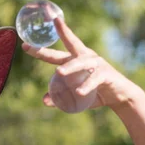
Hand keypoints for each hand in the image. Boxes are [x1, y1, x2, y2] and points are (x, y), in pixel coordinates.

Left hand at [21, 17, 137, 110]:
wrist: (120, 96)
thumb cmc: (95, 92)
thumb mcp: (76, 95)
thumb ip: (61, 97)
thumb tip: (44, 101)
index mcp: (76, 59)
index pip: (56, 51)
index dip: (41, 47)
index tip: (25, 43)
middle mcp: (85, 56)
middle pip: (67, 47)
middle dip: (51, 46)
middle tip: (34, 48)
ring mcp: (97, 63)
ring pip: (80, 62)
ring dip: (70, 67)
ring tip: (59, 72)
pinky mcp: (106, 73)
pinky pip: (94, 79)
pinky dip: (86, 86)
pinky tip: (79, 92)